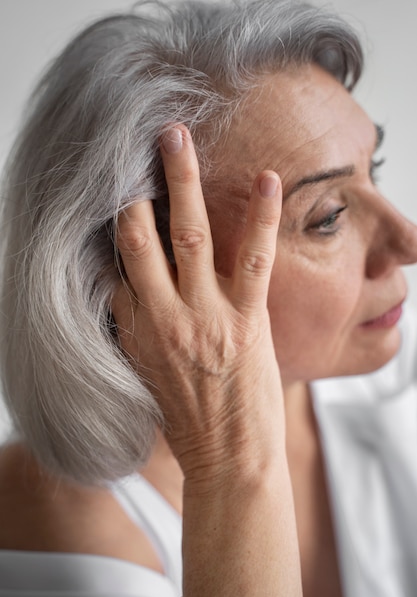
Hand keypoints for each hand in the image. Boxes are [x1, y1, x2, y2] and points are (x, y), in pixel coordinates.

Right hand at [113, 125, 284, 486]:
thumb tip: (136, 295)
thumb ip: (140, 330)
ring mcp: (203, 315)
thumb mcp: (147, 373)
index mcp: (135, 330)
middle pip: (139, 239)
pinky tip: (267, 178)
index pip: (117, 266)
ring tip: (177, 136)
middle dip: (136, 187)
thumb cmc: (189, 422)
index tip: (123, 195)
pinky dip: (260, 216)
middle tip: (136, 145)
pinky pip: (252, 258)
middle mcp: (162, 316)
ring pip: (187, 235)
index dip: (118, 229)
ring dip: (181, 181)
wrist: (228, 460)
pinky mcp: (245, 320)